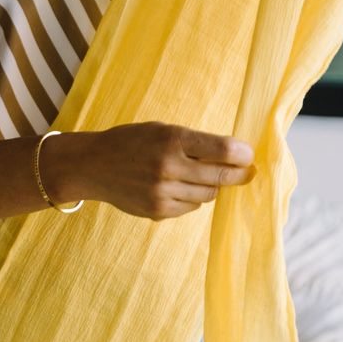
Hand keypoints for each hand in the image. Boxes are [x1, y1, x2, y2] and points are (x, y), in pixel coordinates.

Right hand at [84, 121, 255, 220]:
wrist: (93, 165)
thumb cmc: (132, 142)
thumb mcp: (161, 130)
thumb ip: (194, 142)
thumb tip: (234, 158)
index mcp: (172, 139)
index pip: (222, 150)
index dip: (243, 155)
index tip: (249, 157)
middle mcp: (168, 166)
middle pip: (220, 177)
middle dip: (238, 175)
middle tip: (246, 173)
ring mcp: (162, 192)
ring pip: (207, 195)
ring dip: (211, 187)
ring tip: (200, 176)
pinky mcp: (157, 211)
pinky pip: (190, 208)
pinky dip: (192, 198)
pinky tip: (178, 187)